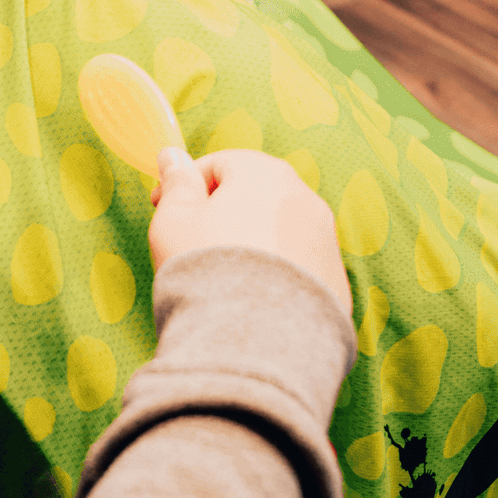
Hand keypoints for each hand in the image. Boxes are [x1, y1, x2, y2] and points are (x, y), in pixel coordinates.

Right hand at [149, 148, 352, 318]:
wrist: (256, 342)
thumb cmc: (206, 268)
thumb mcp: (174, 219)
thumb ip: (176, 182)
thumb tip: (173, 155)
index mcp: (264, 174)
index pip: (219, 163)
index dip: (185, 183)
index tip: (160, 206)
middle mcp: (305, 199)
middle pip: (254, 193)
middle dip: (222, 210)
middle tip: (191, 239)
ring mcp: (327, 241)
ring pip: (278, 229)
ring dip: (251, 239)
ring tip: (222, 274)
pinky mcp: (337, 282)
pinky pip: (298, 265)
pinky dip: (276, 271)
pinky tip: (251, 297)